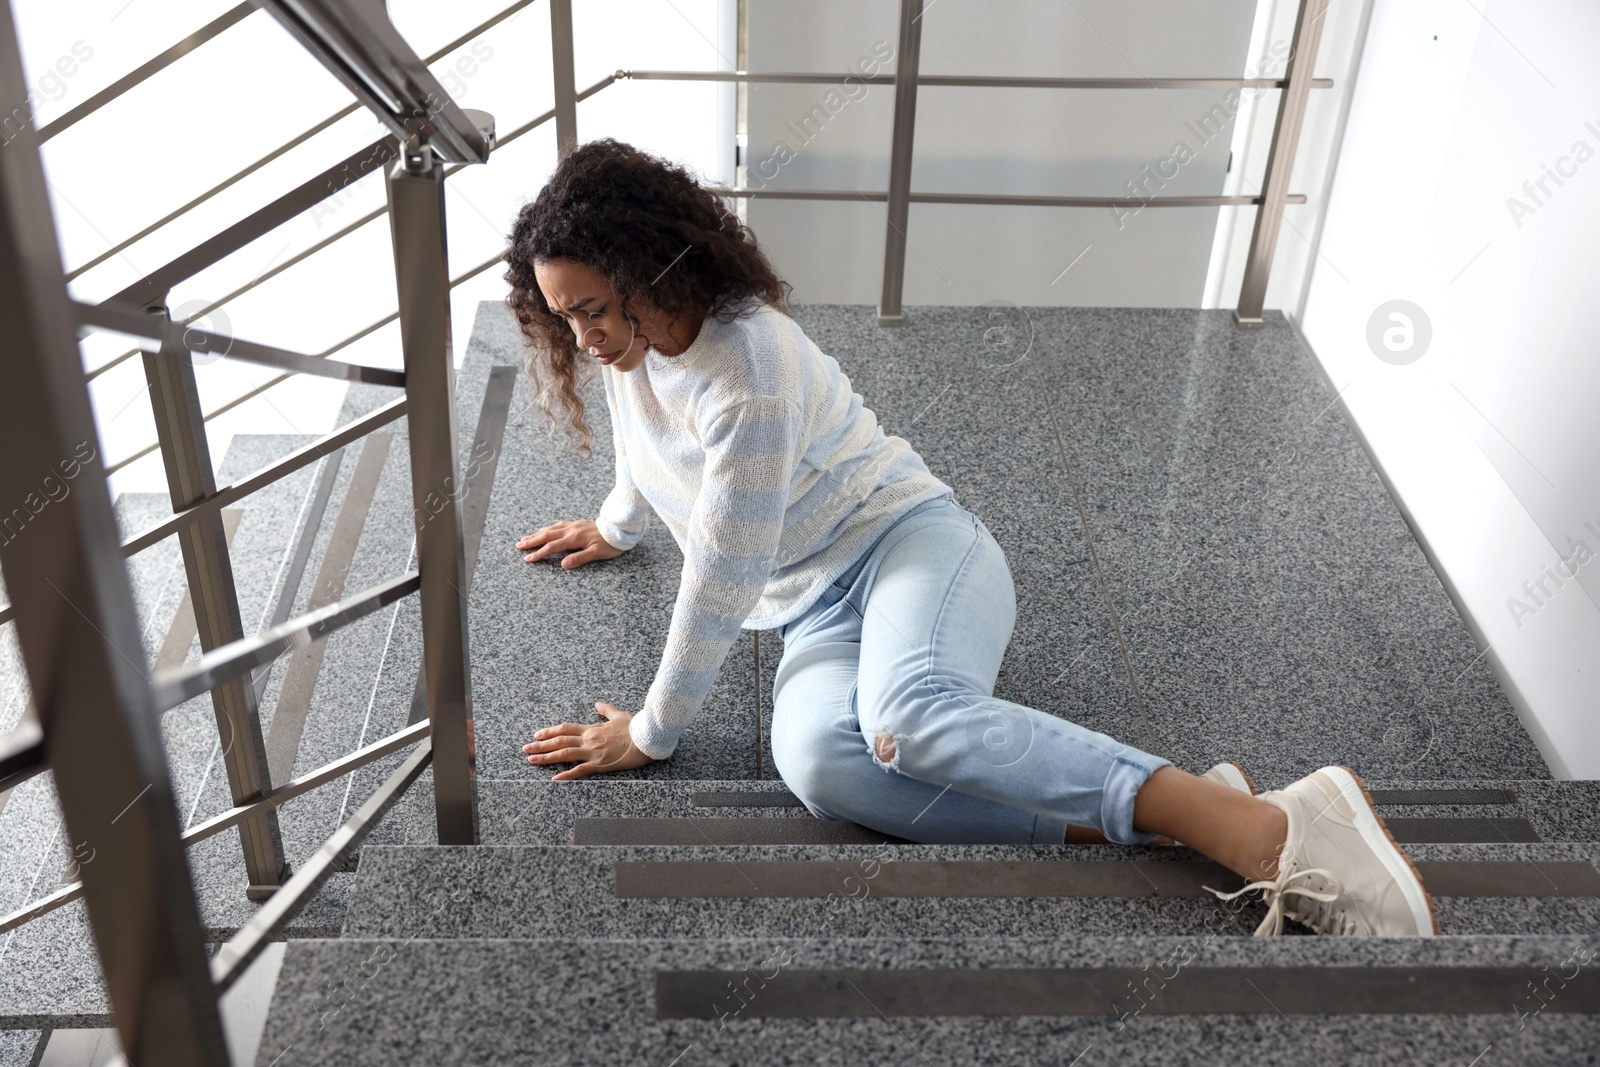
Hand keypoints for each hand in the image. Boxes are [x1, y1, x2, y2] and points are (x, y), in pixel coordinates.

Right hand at [517, 519, 624, 568]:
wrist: (621, 528)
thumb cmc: (610, 543)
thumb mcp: (597, 553)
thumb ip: (579, 558)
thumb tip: (563, 565)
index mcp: (574, 538)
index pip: (551, 547)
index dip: (538, 553)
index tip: (528, 558)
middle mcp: (571, 530)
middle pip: (546, 535)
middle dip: (532, 541)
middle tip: (518, 546)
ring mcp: (573, 525)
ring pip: (551, 529)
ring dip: (537, 534)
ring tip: (526, 538)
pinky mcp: (577, 524)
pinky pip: (558, 525)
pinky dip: (548, 528)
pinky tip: (545, 530)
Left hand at [522, 702, 655, 779]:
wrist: (647, 738)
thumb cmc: (635, 727)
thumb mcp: (619, 714)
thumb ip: (606, 710)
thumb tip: (597, 704)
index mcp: (592, 729)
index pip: (565, 729)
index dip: (549, 732)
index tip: (537, 735)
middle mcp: (589, 740)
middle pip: (559, 741)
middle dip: (540, 745)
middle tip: (525, 749)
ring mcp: (593, 753)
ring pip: (564, 754)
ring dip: (546, 758)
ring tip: (532, 760)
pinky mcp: (600, 764)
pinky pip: (580, 770)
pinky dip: (567, 775)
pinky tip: (555, 779)